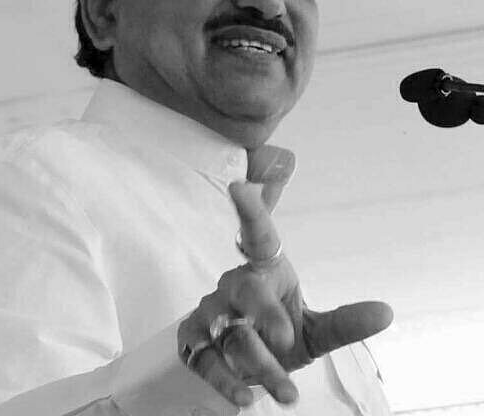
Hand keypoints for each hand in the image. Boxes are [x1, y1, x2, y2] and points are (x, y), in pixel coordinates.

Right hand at [177, 155, 392, 407]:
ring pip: (231, 333)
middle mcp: (235, 285)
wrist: (241, 359)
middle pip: (246, 290)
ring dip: (258, 364)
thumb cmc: (278, 330)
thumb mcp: (314, 329)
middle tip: (286, 337)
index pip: (259, 236)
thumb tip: (387, 311)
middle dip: (265, 312)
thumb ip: (345, 322)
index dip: (249, 212)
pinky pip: (207, 357)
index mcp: (265, 270)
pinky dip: (225, 380)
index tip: (239, 187)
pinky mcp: (194, 339)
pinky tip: (244, 397)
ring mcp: (211, 311)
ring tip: (286, 392)